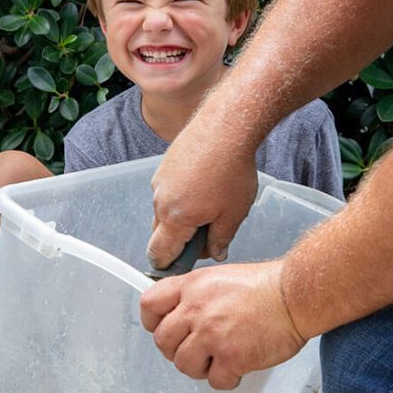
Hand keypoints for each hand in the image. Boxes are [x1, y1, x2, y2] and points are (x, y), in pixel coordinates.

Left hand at [140, 261, 305, 389]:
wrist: (294, 296)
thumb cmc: (265, 287)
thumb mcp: (220, 277)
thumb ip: (196, 295)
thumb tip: (180, 315)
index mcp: (193, 286)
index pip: (150, 304)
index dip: (153, 322)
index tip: (163, 329)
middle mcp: (197, 309)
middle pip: (163, 341)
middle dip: (177, 350)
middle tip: (196, 350)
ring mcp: (212, 334)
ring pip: (183, 365)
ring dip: (200, 367)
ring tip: (218, 358)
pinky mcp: (231, 356)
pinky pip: (214, 380)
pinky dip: (226, 378)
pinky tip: (237, 366)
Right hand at [148, 122, 258, 269]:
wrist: (226, 127)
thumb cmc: (231, 172)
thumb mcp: (233, 214)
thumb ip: (220, 239)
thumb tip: (215, 253)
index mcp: (174, 219)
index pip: (159, 254)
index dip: (171, 265)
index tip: (186, 264)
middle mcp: (160, 200)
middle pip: (160, 234)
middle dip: (180, 240)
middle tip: (208, 233)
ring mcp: (160, 181)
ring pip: (164, 211)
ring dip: (181, 216)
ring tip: (211, 204)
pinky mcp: (165, 165)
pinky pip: (168, 190)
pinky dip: (181, 196)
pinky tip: (205, 186)